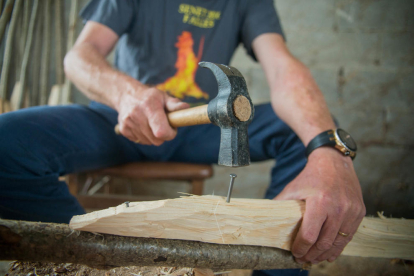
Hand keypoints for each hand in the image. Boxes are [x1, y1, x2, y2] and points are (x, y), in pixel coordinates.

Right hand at [116, 86, 188, 144]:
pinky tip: (143, 126)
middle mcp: (136, 114)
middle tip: (163, 125)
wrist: (126, 95)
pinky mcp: (123, 129)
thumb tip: (186, 108)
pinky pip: (139, 141)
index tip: (172, 129)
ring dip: (153, 136)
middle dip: (163, 135)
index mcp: (149, 106)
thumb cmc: (150, 97)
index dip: (170, 134)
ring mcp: (128, 123)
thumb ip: (174, 104)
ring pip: (149, 142)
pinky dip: (144, 137)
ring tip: (152, 123)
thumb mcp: (163, 97)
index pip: (161, 131)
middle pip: (156, 140)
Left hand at [274, 147, 365, 263]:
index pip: (309, 235)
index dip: (301, 248)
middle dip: (312, 255)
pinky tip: (330, 253)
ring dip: (325, 254)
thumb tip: (266, 220)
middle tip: (303, 259)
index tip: (295, 253)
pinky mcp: (359, 212)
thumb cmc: (311, 176)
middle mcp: (338, 207)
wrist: (334, 162)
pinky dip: (338, 247)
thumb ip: (280, 205)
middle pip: (324, 242)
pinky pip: (348, 236)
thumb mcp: (293, 189)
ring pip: (338, 243)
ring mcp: (351, 211)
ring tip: (315, 259)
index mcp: (320, 202)